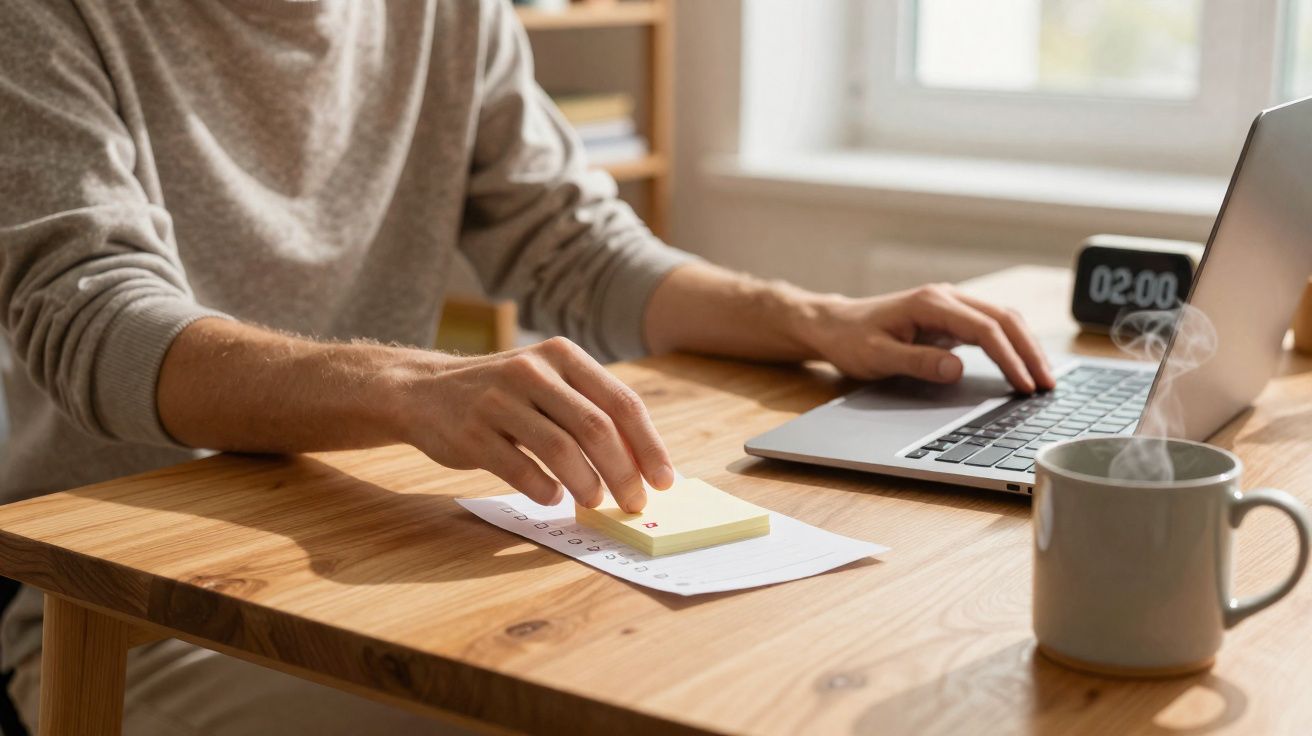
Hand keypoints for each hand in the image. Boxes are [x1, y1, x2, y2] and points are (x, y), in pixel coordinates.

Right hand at [393, 336, 672, 511]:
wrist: (423, 391)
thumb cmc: (503, 394)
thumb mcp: (547, 384)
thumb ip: (589, 412)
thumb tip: (641, 465)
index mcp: (562, 356)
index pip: (621, 402)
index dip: (648, 446)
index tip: (664, 480)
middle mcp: (532, 371)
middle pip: (595, 427)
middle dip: (623, 472)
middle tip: (634, 503)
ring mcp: (498, 400)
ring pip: (560, 448)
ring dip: (587, 484)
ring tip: (595, 502)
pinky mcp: (471, 432)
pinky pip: (518, 468)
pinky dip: (543, 488)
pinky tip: (553, 496)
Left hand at [798, 283, 1055, 392]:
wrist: (834, 324)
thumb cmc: (851, 340)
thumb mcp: (877, 357)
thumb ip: (917, 362)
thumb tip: (958, 369)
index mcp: (931, 303)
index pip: (985, 330)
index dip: (1009, 358)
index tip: (1025, 385)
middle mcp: (946, 297)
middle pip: (1004, 319)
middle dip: (1029, 352)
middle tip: (1048, 386)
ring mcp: (950, 304)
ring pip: (1002, 319)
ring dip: (1025, 346)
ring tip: (1043, 378)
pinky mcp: (950, 316)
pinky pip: (990, 326)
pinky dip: (1011, 343)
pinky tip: (1022, 364)